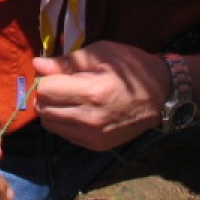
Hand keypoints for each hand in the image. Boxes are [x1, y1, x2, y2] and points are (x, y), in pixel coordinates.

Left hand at [31, 40, 165, 150]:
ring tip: (70, 97)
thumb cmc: (131, 67)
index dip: (47, 78)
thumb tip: (38, 64)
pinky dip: (64, 122)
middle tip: (61, 84)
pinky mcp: (96, 146)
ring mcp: (93, 136)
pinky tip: (79, 110)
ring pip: (50, 125)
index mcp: (92, 92)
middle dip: (46, 95)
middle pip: (43, 109)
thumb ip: (67, 62)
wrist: (162, 94)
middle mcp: (90, 119)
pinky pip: (64, 134)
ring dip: (52, 110)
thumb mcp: (101, 53)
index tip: (58, 72)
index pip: (46, 90)